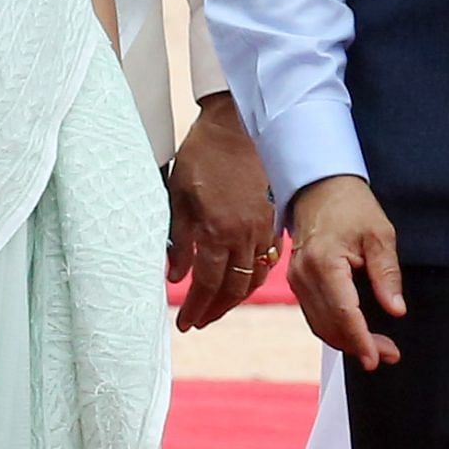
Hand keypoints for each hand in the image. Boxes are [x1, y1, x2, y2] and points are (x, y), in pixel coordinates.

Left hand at [166, 93, 279, 330]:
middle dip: (214, 310)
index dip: (195, 308)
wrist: (235, 125)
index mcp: (219, 230)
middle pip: (234, 288)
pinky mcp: (273, 216)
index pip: (208, 285)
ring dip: (236, 298)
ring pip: (255, 276)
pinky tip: (245, 278)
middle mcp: (245, 234)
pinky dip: (256, 274)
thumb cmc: (202, 155)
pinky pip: (269, 256)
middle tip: (198, 321)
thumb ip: (178, 239)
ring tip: (218, 307)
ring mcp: (263, 225)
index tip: (184, 322)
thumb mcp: (178, 196)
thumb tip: (175, 274)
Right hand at [284, 175, 404, 369]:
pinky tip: (356, 334)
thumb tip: (396, 309)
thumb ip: (387, 274)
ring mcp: (297, 281)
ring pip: (321, 325)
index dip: (361, 339)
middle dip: (359, 345)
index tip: (377, 358)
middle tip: (389, 354)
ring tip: (378, 349)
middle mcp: (304, 276)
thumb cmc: (351, 206)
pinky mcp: (298, 282)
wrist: (320, 187)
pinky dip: (335, 329)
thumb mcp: (379, 234)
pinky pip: (315, 315)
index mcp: (324, 262)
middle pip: (331, 325)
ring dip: (347, 341)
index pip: (344, 312)